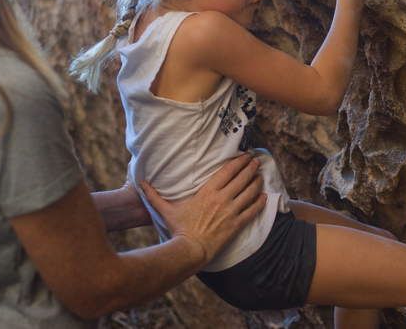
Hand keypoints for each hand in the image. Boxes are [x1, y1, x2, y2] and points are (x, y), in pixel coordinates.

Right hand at [139, 154, 265, 264]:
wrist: (190, 249)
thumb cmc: (180, 229)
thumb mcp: (167, 210)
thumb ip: (155, 195)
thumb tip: (140, 183)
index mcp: (208, 191)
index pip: (228, 171)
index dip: (239, 161)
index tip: (245, 156)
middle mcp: (222, 198)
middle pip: (242, 178)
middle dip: (251, 168)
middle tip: (257, 161)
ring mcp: (231, 211)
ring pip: (250, 192)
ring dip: (257, 182)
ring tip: (260, 176)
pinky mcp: (237, 224)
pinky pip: (252, 210)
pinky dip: (260, 203)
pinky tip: (264, 197)